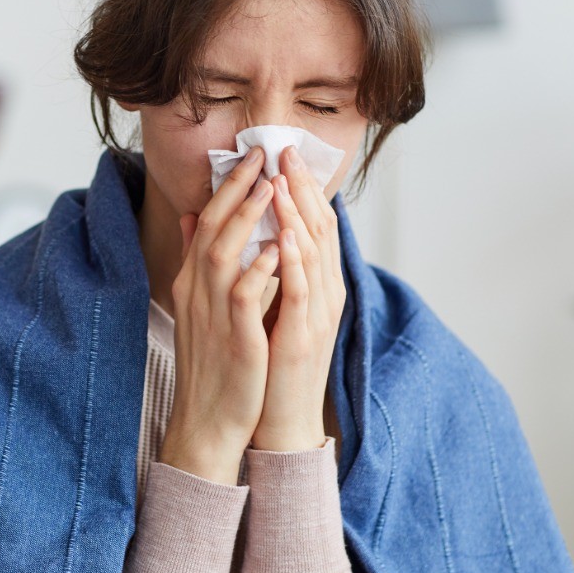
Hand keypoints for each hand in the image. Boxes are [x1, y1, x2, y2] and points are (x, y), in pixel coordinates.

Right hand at [160, 146, 281, 484]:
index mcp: (193, 281)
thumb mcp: (200, 304)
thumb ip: (199, 258)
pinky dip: (259, 269)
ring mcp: (213, 313)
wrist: (208, 419)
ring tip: (270, 188)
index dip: (229, 188)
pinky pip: (244, 295)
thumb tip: (196, 216)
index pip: (209, 222)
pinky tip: (279, 248)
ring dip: (248, 219)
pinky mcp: (233, 337)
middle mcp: (198, 290)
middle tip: (261, 156)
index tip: (251, 158)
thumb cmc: (213, 361)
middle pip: (214, 227)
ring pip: (225, 253)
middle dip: (237, 189)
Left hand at [251, 146, 345, 451]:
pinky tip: (283, 235)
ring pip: (313, 254)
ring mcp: (318, 315)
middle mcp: (325, 294)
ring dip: (297, 215)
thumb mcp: (269, 307)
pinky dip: (293, 261)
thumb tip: (248, 229)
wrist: (278, 420)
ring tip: (281, 180)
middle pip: (321, 229)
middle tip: (286, 152)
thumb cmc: (272, 363)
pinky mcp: (304, 337)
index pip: (314, 225)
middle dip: (302, 189)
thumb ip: (264, 268)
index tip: (283, 154)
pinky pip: (301, 291)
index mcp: (317, 285)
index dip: (301, 188)